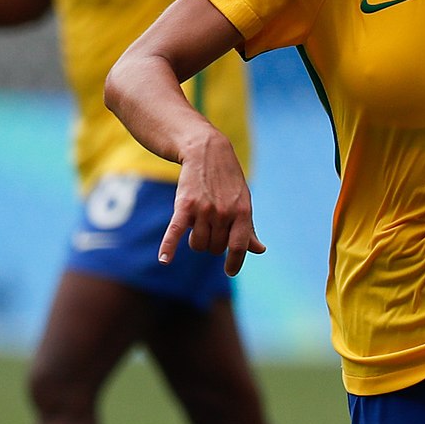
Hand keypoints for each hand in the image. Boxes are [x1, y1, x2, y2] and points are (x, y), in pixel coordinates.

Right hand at [160, 136, 264, 276]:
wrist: (206, 152)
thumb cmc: (227, 181)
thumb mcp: (243, 202)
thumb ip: (248, 228)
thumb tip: (259, 250)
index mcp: (242, 212)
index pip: (239, 247)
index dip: (234, 262)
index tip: (230, 271)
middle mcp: (224, 213)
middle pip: (215, 248)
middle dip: (212, 244)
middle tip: (211, 228)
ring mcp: (204, 209)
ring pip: (198, 244)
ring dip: (197, 240)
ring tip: (199, 224)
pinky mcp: (183, 205)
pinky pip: (175, 232)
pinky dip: (168, 247)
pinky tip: (164, 259)